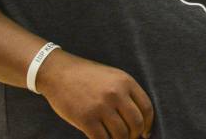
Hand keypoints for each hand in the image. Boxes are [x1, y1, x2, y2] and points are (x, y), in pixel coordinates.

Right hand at [37, 49, 153, 138]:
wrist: (58, 72)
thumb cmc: (86, 76)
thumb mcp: (111, 76)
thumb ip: (126, 94)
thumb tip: (140, 122)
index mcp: (125, 81)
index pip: (146, 108)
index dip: (148, 124)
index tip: (145, 133)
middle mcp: (116, 93)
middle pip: (136, 124)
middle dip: (135, 136)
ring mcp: (101, 106)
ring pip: (121, 135)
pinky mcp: (86, 119)